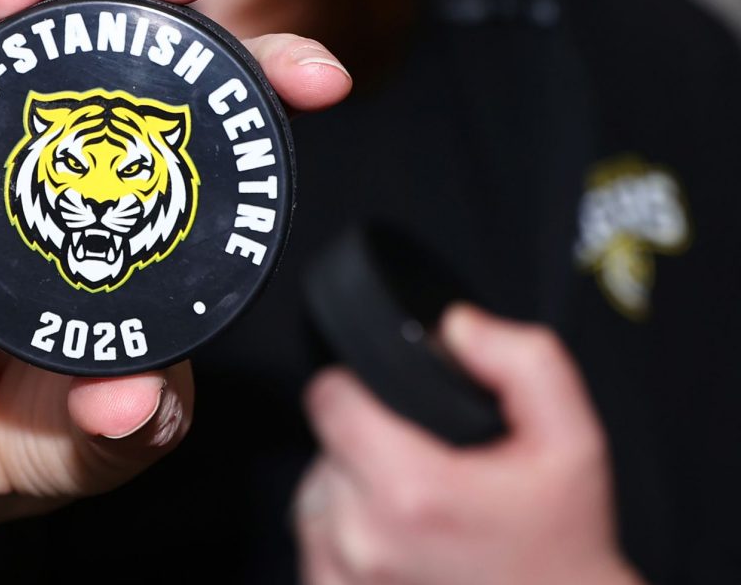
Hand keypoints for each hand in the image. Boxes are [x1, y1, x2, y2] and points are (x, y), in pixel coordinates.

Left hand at [295, 305, 644, 584]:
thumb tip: (458, 327)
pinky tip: (401, 544)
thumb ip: (522, 361)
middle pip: (325, 446)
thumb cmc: (562, 546)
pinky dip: (345, 538)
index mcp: (410, 490)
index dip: (357, 387)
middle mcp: (363, 538)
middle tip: (428, 466)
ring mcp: (343, 577)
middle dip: (368, 444)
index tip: (389, 403)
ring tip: (417, 510)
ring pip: (316, 496)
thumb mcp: (571, 439)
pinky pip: (315, 544)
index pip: (328, 398)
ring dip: (353, 492)